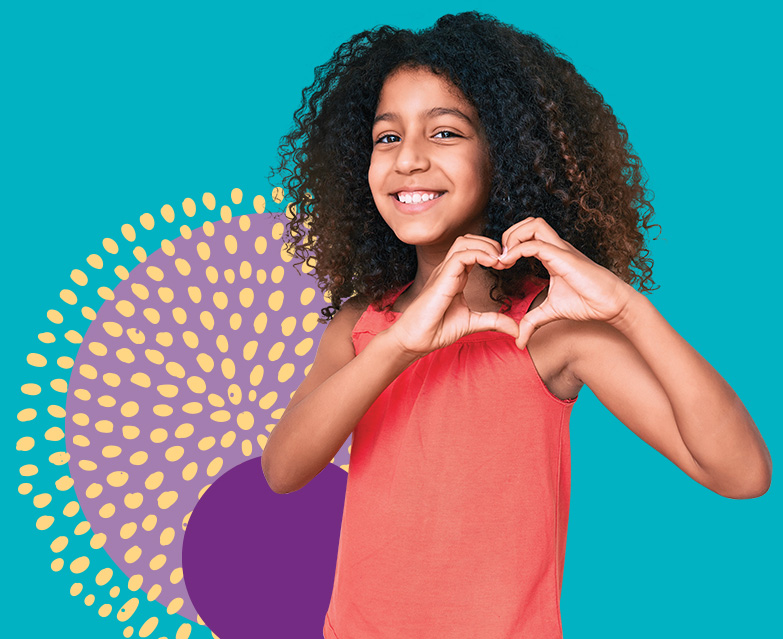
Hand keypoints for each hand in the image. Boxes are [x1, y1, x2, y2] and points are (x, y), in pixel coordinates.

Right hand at [386, 234, 519, 357]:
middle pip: (469, 240)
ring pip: (464, 242)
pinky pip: (460, 256)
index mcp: (456, 277)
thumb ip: (494, 322)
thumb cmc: (436, 330)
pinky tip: (492, 263)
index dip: (492, 252)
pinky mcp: (441, 279)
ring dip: (486, 246)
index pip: (473, 250)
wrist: (415, 340)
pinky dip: (479, 254)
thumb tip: (516, 330)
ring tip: (500, 260)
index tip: (507, 265)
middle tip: (507, 260)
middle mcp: (449, 270)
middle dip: (491, 244)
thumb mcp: (473, 323)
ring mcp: (444, 272)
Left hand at [497, 217, 636, 349]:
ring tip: (504, 259)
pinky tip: (509, 264)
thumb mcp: (550, 312)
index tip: (499, 265)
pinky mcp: (564, 257)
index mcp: (552, 254)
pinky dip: (517, 250)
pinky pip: (536, 244)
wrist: (611, 304)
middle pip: (529, 222)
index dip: (510, 244)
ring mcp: (561, 249)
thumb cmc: (586, 303)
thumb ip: (532, 321)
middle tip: (500, 258)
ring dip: (513, 237)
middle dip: (509, 234)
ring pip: (533, 224)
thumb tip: (519, 341)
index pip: (528, 234)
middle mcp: (556, 247)